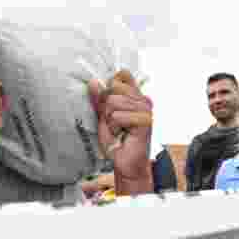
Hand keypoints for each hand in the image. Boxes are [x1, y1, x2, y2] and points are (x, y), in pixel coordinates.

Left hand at [88, 70, 153, 193]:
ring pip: (113, 102)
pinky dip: (114, 128)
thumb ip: (99, 100)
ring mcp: (145, 109)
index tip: (109, 106)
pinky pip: (118, 116)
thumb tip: (93, 82)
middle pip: (113, 88)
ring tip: (118, 131)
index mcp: (134, 96)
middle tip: (114, 123)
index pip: (122, 75)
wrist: (125, 163)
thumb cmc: (117, 142)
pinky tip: (122, 135)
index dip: (110, 87)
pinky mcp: (145, 120)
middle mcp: (142, 100)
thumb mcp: (103, 117)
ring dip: (110, 121)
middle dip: (106, 108)